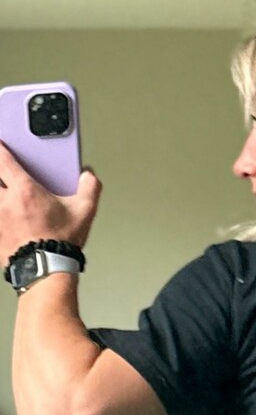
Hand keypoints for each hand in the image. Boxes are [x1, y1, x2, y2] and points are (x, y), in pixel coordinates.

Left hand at [0, 138, 100, 267]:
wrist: (46, 272)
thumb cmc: (59, 244)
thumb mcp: (83, 213)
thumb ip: (89, 189)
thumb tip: (88, 176)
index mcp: (25, 190)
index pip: (3, 158)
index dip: (0, 148)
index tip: (1, 143)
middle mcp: (5, 201)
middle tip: (4, 173)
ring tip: (6, 195)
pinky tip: (4, 219)